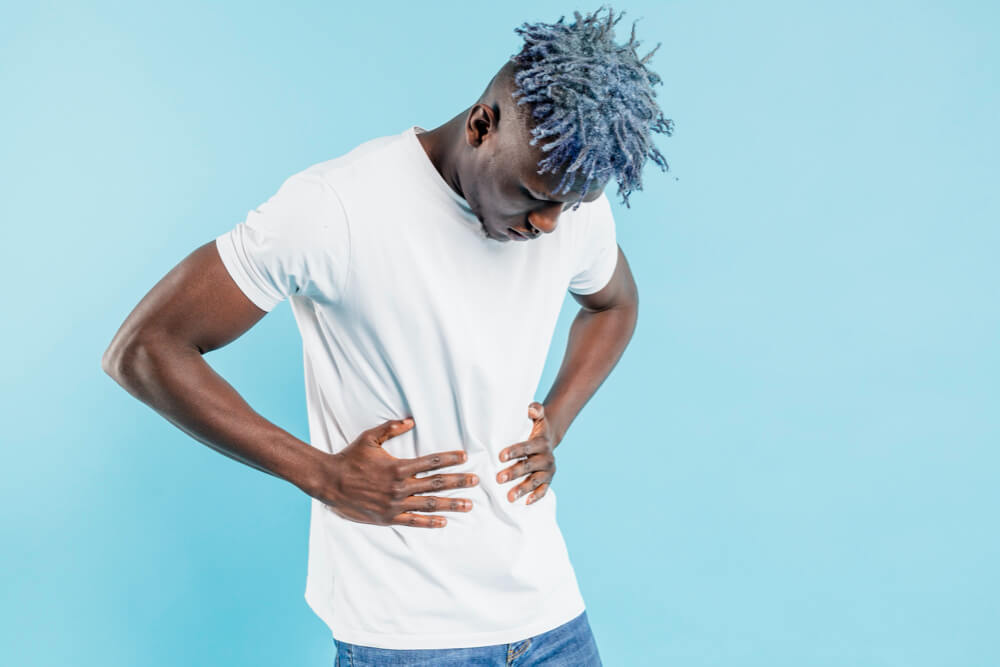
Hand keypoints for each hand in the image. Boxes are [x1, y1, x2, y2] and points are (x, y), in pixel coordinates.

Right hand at [311, 417, 478, 527]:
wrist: (329, 482)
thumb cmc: (349, 458)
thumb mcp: (369, 438)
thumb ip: (391, 428)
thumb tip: (411, 420)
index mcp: (398, 467)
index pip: (431, 462)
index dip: (450, 459)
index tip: (465, 457)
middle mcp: (400, 487)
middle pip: (436, 484)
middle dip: (458, 482)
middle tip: (476, 482)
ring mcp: (394, 504)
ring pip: (429, 504)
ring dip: (451, 504)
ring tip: (468, 505)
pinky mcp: (387, 518)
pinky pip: (413, 521)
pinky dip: (429, 522)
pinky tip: (444, 521)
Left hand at [496, 402, 555, 503]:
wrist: (549, 438)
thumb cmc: (535, 427)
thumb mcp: (538, 416)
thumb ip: (535, 410)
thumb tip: (531, 409)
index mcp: (541, 442)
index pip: (526, 447)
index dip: (514, 451)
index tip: (500, 457)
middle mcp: (546, 457)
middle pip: (529, 466)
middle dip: (514, 473)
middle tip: (498, 478)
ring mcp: (548, 470)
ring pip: (535, 481)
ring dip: (522, 489)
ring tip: (509, 497)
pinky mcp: (549, 480)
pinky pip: (544, 490)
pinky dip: (536, 497)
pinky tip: (526, 503)